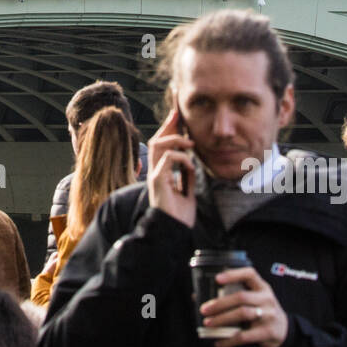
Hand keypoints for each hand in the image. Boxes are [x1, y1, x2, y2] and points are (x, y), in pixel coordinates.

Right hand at [147, 108, 195, 227]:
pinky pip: (167, 159)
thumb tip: (191, 163)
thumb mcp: (187, 191)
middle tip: (178, 114)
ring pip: (158, 145)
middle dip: (168, 126)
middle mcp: (155, 172)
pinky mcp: (158, 180)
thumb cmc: (179, 216)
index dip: (168, 130)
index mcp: (161, 173)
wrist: (174, 231)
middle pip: (157, 140)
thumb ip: (186, 177)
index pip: (162, 146)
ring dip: (175, 139)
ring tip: (190, 142)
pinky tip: (190, 164)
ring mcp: (155, 175)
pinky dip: (181, 157)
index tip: (177, 116)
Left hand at [199, 266, 288, 346]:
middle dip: (220, 303)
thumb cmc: (262, 311)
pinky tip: (219, 342)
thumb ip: (233, 295)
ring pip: (242, 314)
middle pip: (241, 297)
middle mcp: (266, 299)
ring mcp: (268, 315)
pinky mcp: (267, 332)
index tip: (217, 278)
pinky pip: (245, 336)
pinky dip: (229, 340)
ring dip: (222, 319)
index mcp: (262, 287)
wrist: (284, 331)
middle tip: (205, 309)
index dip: (233, 274)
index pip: (249, 274)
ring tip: (209, 323)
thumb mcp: (255, 299)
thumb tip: (198, 297)